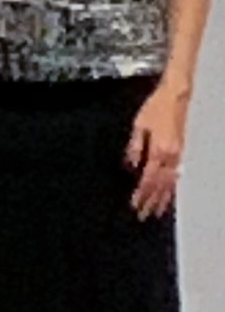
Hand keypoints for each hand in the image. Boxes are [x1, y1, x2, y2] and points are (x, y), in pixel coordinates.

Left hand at [128, 80, 187, 219]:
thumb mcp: (139, 126)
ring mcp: (178, 154)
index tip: (134, 205)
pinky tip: (168, 195)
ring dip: (163, 198)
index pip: (148, 179)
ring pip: (170, 182)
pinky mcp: (181, 151)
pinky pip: (176, 174)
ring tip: (156, 212)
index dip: (141, 194)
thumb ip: (135, 147)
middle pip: (160, 185)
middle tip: (143, 216)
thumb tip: (131, 166)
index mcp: (159, 150)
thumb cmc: (155, 108)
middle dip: (151, 201)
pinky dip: (172, 187)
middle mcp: (171, 156)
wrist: (176, 96)